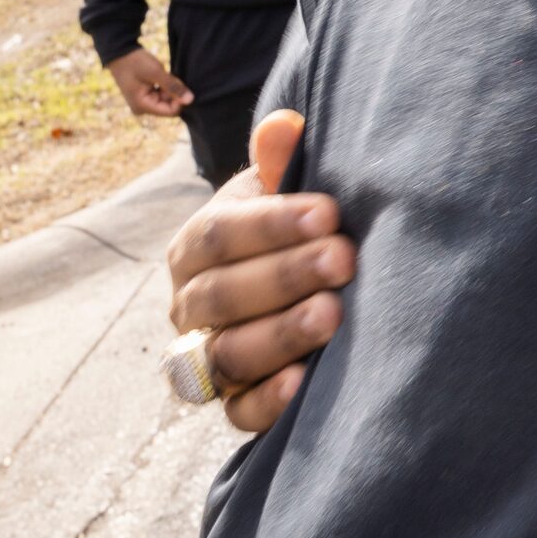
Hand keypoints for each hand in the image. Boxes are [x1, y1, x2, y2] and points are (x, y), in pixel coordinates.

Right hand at [109, 47, 192, 117]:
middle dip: (174, 92)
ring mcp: (143, 103)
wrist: (119, 53)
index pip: (171, 111)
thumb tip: (191, 100)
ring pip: (167, 100)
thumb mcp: (156, 73)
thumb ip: (173, 87)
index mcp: (142, 106)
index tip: (177, 83)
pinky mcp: (145, 97)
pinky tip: (161, 77)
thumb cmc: (135, 62)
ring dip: (170, 88)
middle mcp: (142, 108)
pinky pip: (162, 96)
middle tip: (169, 76)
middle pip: (169, 106)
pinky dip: (165, 87)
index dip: (180, 99)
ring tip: (163, 75)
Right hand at [165, 112, 355, 432]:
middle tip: (345, 259)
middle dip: (284, 275)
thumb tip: (285, 125)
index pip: (217, 234)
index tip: (330, 211)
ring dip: (280, 333)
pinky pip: (240, 412)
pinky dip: (267, 400)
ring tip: (334, 314)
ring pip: (227, 354)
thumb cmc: (305, 229)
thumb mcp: (293, 193)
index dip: (270, 223)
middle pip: (221, 296)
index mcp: (197, 247)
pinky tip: (303, 381)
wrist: (316, 287)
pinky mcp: (238, 404)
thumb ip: (282, 164)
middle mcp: (191, 305)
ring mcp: (209, 358)